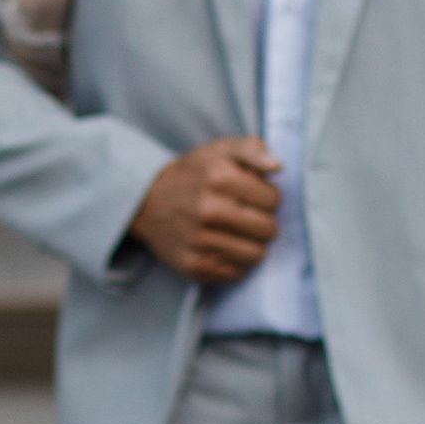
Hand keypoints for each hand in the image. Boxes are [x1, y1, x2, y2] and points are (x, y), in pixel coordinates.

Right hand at [131, 139, 281, 282]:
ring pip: (256, 255)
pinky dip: (235, 262)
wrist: (147, 203)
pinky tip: (222, 247)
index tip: (253, 196)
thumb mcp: (219, 150)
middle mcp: (209, 211)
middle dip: (262, 222)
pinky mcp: (194, 266)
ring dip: (251, 245)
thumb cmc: (194, 175)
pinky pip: (237, 273)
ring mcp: (200, 241)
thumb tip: (277, 166)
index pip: (273, 200)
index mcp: (219, 179)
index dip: (268, 197)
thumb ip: (252, 149)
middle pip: (268, 230)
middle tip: (246, 216)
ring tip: (236, 233)